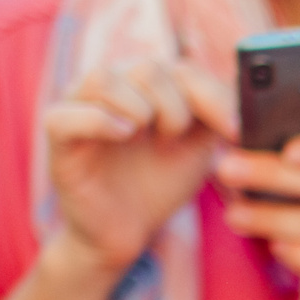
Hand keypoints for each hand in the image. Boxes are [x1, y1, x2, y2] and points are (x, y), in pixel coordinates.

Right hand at [41, 60, 234, 274]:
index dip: (211, 94)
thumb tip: (242, 86)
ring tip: (148, 136)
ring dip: (139, 107)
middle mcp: (109, 89)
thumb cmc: (160, 184)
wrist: (128, 232)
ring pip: (103, 78)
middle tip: (175, 140)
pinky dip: (98, 120)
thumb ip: (215, 113)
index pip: (181, 67)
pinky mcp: (58, 140)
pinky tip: (124, 133)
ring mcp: (78, 109)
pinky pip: (66, 116)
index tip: (233, 132)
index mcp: (143, 86)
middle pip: (146, 68)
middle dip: (175, 107)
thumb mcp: (198, 146)